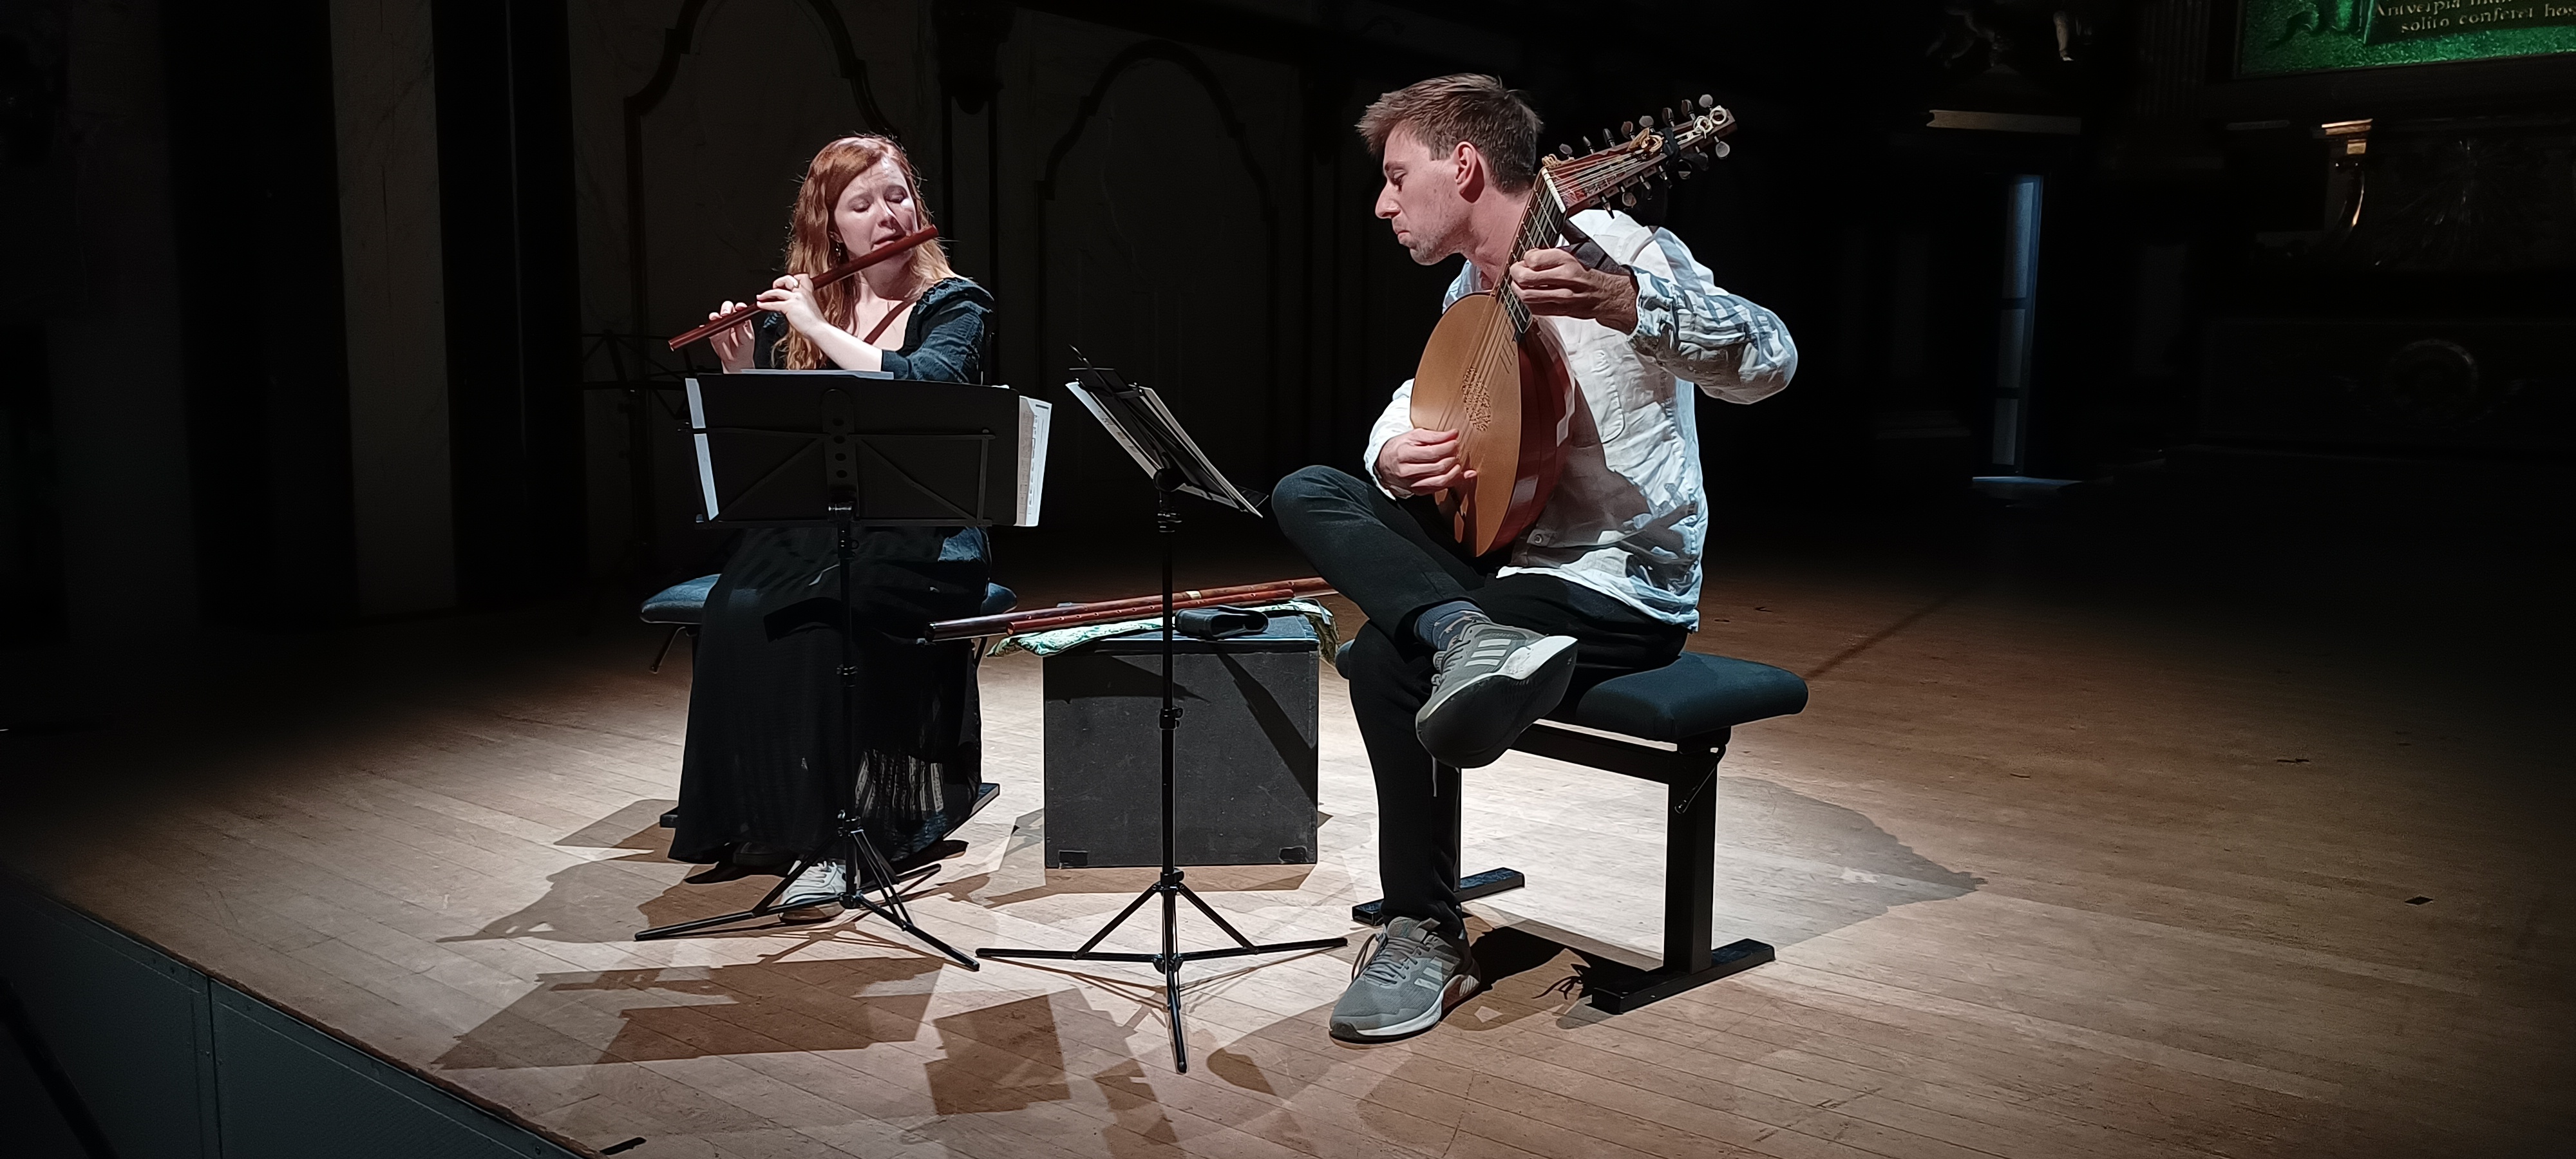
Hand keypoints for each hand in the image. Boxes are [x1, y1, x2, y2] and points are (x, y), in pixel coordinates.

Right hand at [707, 301, 755, 370]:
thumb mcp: (747, 339)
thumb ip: (742, 329)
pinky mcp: (714, 333)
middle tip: (726, 314)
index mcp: (742, 320)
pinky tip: (707, 327)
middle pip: (727, 309)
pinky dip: (707, 327)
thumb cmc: (745, 348)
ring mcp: (722, 326)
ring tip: (716, 318)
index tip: (739, 307)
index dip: (739, 307)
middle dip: (726, 309)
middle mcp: (731, 320)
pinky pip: (709, 328)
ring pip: (717, 316)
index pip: (740, 309)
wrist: (737, 361)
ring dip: (715, 316)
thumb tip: (740, 320)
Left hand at [756, 274, 829, 336]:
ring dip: (766, 294)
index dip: (792, 279)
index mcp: (808, 292)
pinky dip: (764, 305)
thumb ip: (803, 305)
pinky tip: (760, 306)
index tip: (786, 284)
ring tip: (760, 297)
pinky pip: (773, 304)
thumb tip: (794, 308)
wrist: (819, 329)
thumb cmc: (817, 323)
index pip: (801, 277)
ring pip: (776, 291)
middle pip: (787, 279)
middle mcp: (802, 292)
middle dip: (778, 282)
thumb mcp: (811, 309)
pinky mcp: (789, 306)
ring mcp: (795, 298)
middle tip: (773, 288)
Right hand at [1375, 427, 1474, 496]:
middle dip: (1452, 458)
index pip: (1432, 452)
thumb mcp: (1414, 436)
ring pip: (1440, 481)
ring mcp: (1412, 483)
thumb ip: (1435, 435)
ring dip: (1455, 472)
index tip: (1455, 441)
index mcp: (1404, 454)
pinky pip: (1438, 488)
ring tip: (1458, 463)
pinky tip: (1461, 474)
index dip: (1448, 447)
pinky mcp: (1417, 491)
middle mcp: (1407, 471)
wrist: (1384, 464)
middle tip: (1457, 451)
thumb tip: (1454, 434)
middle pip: (1438, 467)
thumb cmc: (1400, 447)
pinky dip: (1453, 481)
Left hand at [1510, 247, 1636, 332]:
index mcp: (1568, 261)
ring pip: (1526, 296)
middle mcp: (1564, 279)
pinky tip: (1530, 294)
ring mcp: (1562, 297)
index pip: (1533, 259)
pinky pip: (1535, 309)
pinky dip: (1527, 302)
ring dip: (1517, 288)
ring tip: (1520, 282)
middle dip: (1515, 273)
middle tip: (1516, 270)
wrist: (1610, 294)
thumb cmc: (1595, 272)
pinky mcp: (1561, 311)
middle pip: (1525, 278)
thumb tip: (1545, 234)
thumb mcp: (1580, 249)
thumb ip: (1560, 242)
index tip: (1528, 258)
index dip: (1525, 257)